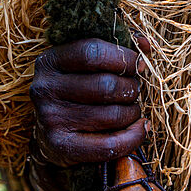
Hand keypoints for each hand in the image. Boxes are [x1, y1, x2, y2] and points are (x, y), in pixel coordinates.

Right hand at [30, 37, 149, 166]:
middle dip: (130, 88)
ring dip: (133, 112)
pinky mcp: (61, 146)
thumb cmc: (77, 89)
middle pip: (106, 85)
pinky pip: (109, 145)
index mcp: (51, 60)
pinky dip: (133, 137)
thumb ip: (116, 48)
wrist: (49, 132)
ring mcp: (51, 119)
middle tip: (133, 90)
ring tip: (131, 109)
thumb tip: (145, 44)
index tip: (139, 65)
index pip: (92, 52)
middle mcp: (45, 88)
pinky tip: (140, 128)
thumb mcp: (87, 63)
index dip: (123, 57)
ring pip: (112, 115)